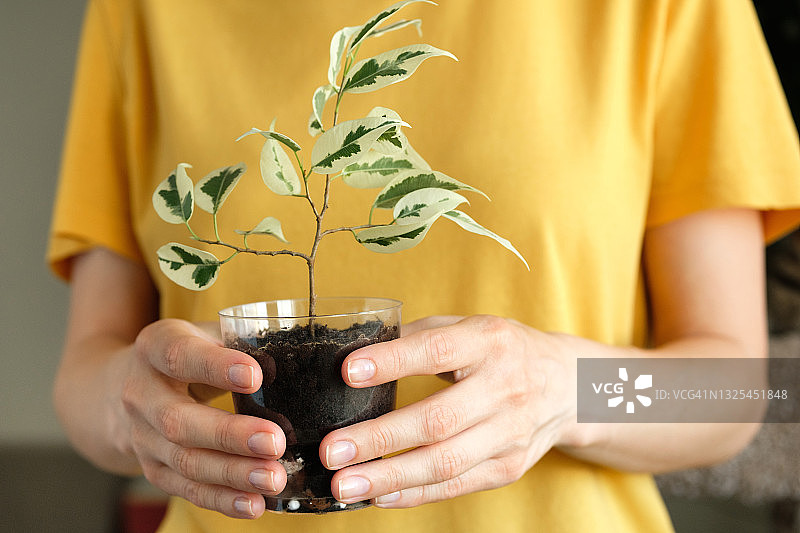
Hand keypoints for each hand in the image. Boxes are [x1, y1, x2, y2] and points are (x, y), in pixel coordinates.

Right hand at [121, 319, 287, 517]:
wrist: (123, 386)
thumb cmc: (188, 353)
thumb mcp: (205, 334)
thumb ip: (240, 342)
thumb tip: (288, 363)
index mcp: (155, 348)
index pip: (181, 356)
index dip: (216, 367)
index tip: (255, 376)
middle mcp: (141, 394)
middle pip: (178, 421)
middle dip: (229, 435)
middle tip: (274, 442)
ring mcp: (143, 437)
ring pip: (185, 462)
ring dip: (232, 474)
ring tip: (273, 478)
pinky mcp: (153, 469)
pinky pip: (187, 490)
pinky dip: (222, 500)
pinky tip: (254, 503)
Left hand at [319, 315, 573, 507]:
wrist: (570, 385)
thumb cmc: (505, 351)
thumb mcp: (471, 327)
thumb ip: (420, 337)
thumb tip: (358, 353)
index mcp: (490, 342)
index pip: (437, 351)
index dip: (393, 362)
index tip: (348, 372)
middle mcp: (504, 388)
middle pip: (438, 420)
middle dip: (380, 438)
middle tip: (332, 450)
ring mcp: (510, 433)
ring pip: (445, 463)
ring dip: (389, 477)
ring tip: (344, 485)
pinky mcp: (509, 467)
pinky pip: (456, 486)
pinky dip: (413, 494)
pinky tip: (377, 495)